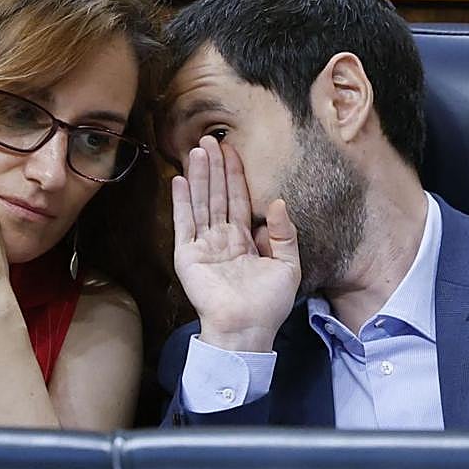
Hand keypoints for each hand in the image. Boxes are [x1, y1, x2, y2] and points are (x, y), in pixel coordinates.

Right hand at [172, 135, 300, 351]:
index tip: (232, 150)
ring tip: (197, 150)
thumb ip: (284, 234)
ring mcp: (203, 246)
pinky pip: (184, 223)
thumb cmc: (269, 304)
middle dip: (215, 167)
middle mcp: (222, 239)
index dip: (236, 175)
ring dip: (199, 177)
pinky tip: (181, 180)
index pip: (239, 200)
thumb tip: (278, 202)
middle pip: (218, 195)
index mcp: (244, 240)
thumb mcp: (287, 266)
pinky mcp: (188, 255)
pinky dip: (182, 202)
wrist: (247, 329)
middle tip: (211, 139)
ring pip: (201, 203)